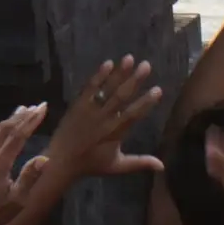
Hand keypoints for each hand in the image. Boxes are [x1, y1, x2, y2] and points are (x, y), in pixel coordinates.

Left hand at [0, 103, 48, 224]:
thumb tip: (44, 159)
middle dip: (22, 116)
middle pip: (6, 129)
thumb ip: (30, 177)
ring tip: (20, 110)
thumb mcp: (17, 200)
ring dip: (8, 120)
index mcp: (0, 163)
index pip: (18, 135)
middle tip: (36, 106)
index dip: (31, 120)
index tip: (42, 108)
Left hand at [45, 58, 162, 180]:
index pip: (133, 115)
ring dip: (118, 73)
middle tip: (147, 65)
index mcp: (115, 133)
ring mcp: (89, 111)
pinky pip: (89, 88)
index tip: (158, 90)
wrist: (61, 161)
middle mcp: (103, 119)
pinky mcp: (78, 105)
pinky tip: (108, 63)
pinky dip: (99, 76)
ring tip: (129, 58)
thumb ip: (140, 163)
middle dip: (135, 80)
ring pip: (106, 89)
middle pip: (121, 97)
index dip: (146, 103)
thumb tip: (162, 166)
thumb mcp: (117, 166)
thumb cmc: (91, 164)